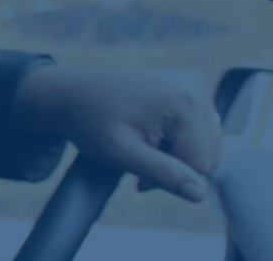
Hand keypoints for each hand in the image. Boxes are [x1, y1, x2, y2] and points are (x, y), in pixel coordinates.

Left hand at [13, 66, 221, 201]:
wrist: (70, 93)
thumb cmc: (88, 120)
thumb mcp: (121, 153)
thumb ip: (162, 173)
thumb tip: (199, 194)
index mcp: (184, 101)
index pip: (203, 163)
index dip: (171, 177)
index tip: (138, 175)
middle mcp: (195, 88)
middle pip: (208, 153)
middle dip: (175, 166)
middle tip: (138, 161)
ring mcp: (193, 86)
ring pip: (205, 144)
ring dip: (176, 155)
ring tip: (142, 148)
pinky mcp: (188, 89)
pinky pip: (198, 130)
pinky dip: (177, 141)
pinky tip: (150, 136)